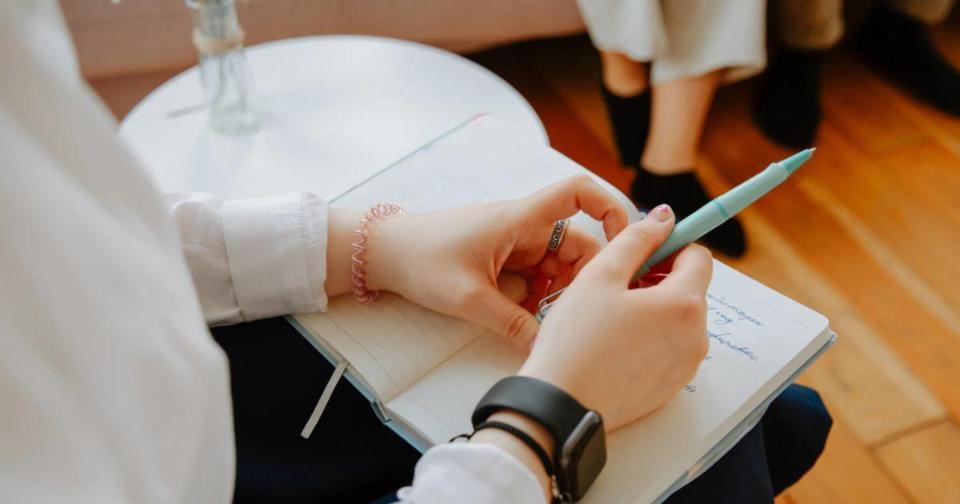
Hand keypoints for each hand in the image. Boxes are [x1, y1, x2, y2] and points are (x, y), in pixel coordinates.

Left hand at [364, 175, 628, 349]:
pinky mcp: (504, 259)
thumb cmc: (421, 260)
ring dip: (558, 292)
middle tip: (571, 312)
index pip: (578, 192)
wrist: (382, 253)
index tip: (624, 242)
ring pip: (558, 265)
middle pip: (577, 243)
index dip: (610, 207)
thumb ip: (511, 323)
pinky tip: (526, 318)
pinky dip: (539, 296)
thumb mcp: (468, 298)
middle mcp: (523, 226)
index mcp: (519, 218)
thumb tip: (545, 348)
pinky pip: (537, 276)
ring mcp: (515, 242)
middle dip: (581, 278)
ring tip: (543, 319)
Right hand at [519, 204, 712, 429]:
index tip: (641, 251)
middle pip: (690, 288)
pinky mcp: (671, 386)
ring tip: (611, 316)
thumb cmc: (575, 339)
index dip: (669, 246)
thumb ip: (637, 238)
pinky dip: (650, 337)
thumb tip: (664, 217)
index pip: (698, 257)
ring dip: (654, 308)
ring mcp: (686, 365)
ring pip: (679, 319)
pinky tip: (615, 343)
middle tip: (616, 285)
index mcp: (684, 304)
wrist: (561, 404)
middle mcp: (696, 336)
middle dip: (659, 278)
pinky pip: (670, 348)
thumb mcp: (600, 275)